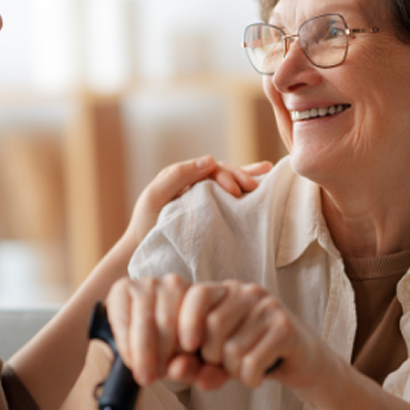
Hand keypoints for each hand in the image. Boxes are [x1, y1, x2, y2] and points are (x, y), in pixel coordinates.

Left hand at [105, 274, 332, 392]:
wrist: (300, 363)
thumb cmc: (249, 356)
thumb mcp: (215, 359)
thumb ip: (192, 364)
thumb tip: (173, 371)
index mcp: (225, 291)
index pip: (198, 294)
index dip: (186, 321)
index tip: (187, 348)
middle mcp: (247, 292)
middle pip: (212, 325)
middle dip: (212, 356)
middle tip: (225, 364)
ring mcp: (269, 307)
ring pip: (232, 349)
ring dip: (233, 370)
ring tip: (243, 368)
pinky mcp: (286, 327)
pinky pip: (252, 362)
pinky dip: (249, 377)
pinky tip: (256, 376)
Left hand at [125, 157, 271, 249]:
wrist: (142, 250)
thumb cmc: (146, 224)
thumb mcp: (155, 196)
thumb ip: (177, 176)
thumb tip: (210, 159)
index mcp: (182, 176)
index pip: (210, 169)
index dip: (225, 176)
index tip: (234, 191)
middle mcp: (194, 182)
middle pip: (223, 173)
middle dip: (240, 177)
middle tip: (254, 187)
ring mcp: (203, 196)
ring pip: (229, 182)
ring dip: (247, 178)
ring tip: (267, 175)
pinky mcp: (209, 212)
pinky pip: (229, 197)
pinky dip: (244, 188)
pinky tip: (263, 181)